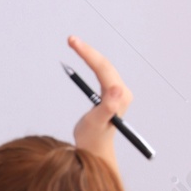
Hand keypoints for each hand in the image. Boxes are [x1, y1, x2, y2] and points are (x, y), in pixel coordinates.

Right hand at [68, 34, 129, 169]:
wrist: (95, 151)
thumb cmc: (94, 140)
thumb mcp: (98, 123)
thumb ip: (109, 106)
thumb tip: (117, 88)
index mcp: (119, 95)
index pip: (103, 68)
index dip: (88, 53)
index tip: (73, 42)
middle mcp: (121, 92)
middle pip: (104, 65)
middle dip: (87, 50)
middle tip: (70, 39)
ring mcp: (117, 93)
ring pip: (103, 67)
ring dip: (89, 54)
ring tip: (74, 44)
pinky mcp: (110, 95)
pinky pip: (100, 73)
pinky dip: (90, 63)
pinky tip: (83, 58)